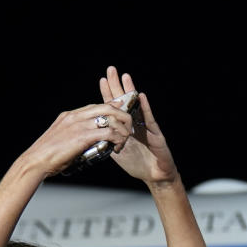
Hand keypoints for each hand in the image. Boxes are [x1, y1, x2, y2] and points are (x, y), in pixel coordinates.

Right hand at [18, 99, 133, 179]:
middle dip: (122, 116)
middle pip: (107, 107)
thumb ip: (74, 135)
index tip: (122, 112)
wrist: (36, 161)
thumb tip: (86, 142)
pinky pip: (108, 132)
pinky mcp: (83, 136)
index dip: (112, 107)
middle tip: (128, 129)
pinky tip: (118, 147)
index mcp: (70, 115)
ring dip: (122, 129)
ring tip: (124, 140)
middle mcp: (75, 116)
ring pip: (111, 118)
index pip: (96, 105)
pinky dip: (117, 139)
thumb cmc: (48, 156)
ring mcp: (79, 125)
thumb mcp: (62, 139)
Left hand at [100, 67, 177, 184]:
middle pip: (125, 101)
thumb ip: (106, 142)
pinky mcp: (156, 134)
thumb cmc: (137, 165)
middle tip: (111, 70)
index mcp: (124, 127)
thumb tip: (90, 136)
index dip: (108, 94)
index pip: (114, 107)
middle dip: (118, 85)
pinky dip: (145, 108)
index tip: (101, 80)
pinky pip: (149, 119)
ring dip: (131, 91)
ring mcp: (146, 127)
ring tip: (126, 77)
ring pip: (137, 106)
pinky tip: (141, 97)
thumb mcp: (116, 153)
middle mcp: (135, 123)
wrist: (155, 177)